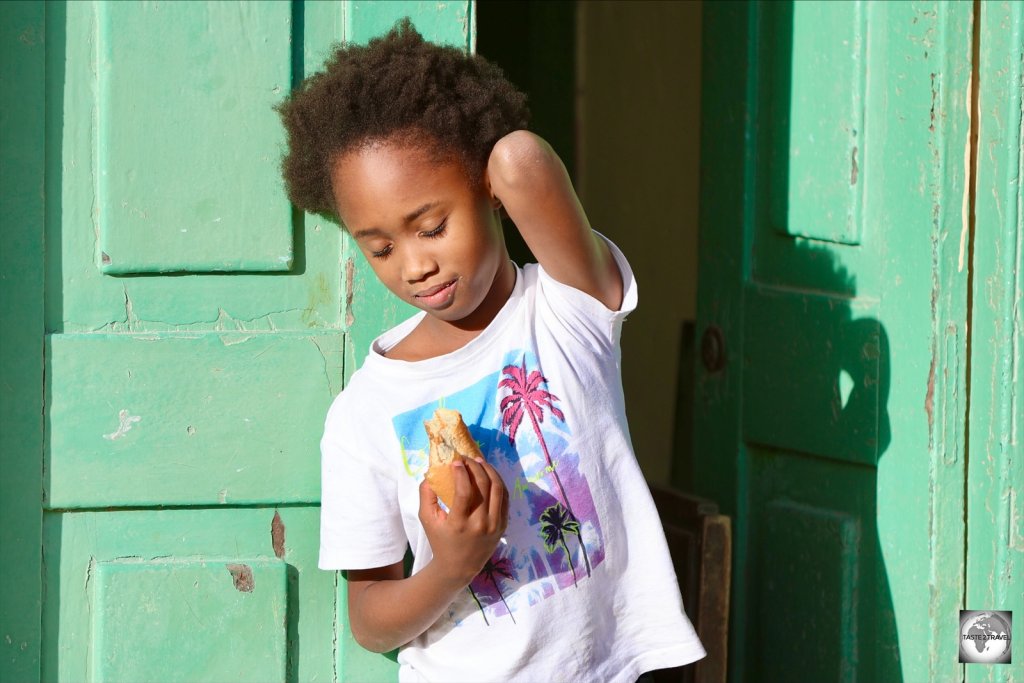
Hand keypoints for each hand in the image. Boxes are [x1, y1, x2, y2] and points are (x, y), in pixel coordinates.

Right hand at [418, 457, 508, 585]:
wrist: (459, 566)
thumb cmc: (440, 541)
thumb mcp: (427, 520)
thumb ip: (426, 495)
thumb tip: (430, 473)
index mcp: (459, 523)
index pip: (464, 491)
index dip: (461, 472)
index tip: (456, 461)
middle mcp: (480, 524)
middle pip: (484, 486)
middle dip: (476, 466)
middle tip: (468, 458)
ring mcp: (494, 525)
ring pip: (498, 489)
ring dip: (490, 471)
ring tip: (480, 461)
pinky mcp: (503, 525)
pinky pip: (504, 498)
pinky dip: (498, 483)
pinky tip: (489, 474)